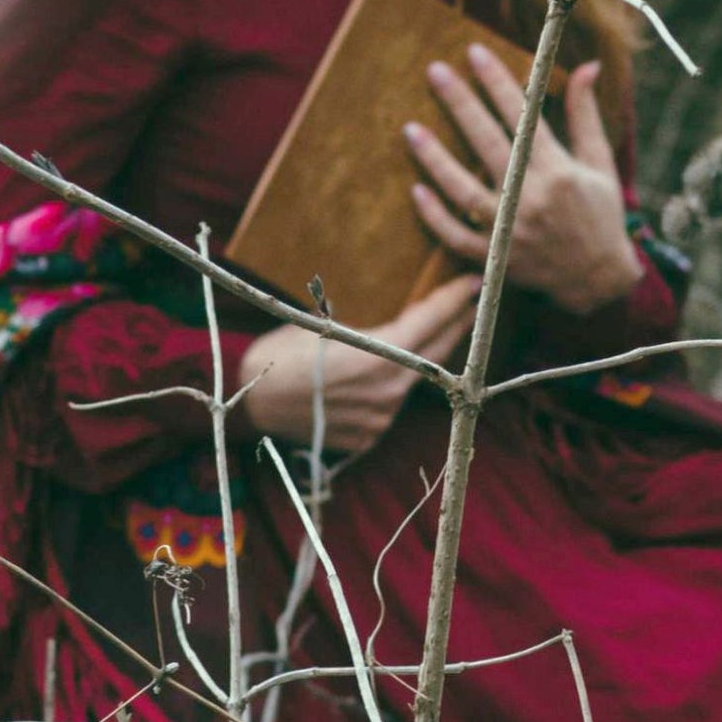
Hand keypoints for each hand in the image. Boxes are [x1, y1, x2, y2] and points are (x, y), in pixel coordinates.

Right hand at [238, 274, 479, 454]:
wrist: (249, 404)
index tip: (472, 284)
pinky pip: (390, 405)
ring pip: (412, 381)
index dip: (452, 302)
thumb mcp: (319, 327)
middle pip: (433, 355)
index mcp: (374, 358)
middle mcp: (386, 392)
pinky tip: (389, 371)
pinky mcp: (369, 437)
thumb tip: (396, 318)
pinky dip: (393, 386)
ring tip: (435, 333)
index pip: (427, 325)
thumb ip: (365, 330)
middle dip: (454, 327)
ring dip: (422, 359)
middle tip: (470, 305)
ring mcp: (380, 418)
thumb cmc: (277, 356)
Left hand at [404, 47, 643, 317]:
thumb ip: (585, 115)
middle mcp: (532, 200)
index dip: (498, 83)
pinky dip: (436, 217)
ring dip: (435, 160)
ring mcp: (510, 231)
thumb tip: (587, 65)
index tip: (475, 53)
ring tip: (410, 128)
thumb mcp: (600, 164)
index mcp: (559, 172)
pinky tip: (417, 190)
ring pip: (464, 191)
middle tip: (435, 71)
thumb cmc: (600, 216)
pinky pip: (458, 237)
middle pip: (489, 144)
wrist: (598, 281)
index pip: (522, 118)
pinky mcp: (496, 258)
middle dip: (461, 104)